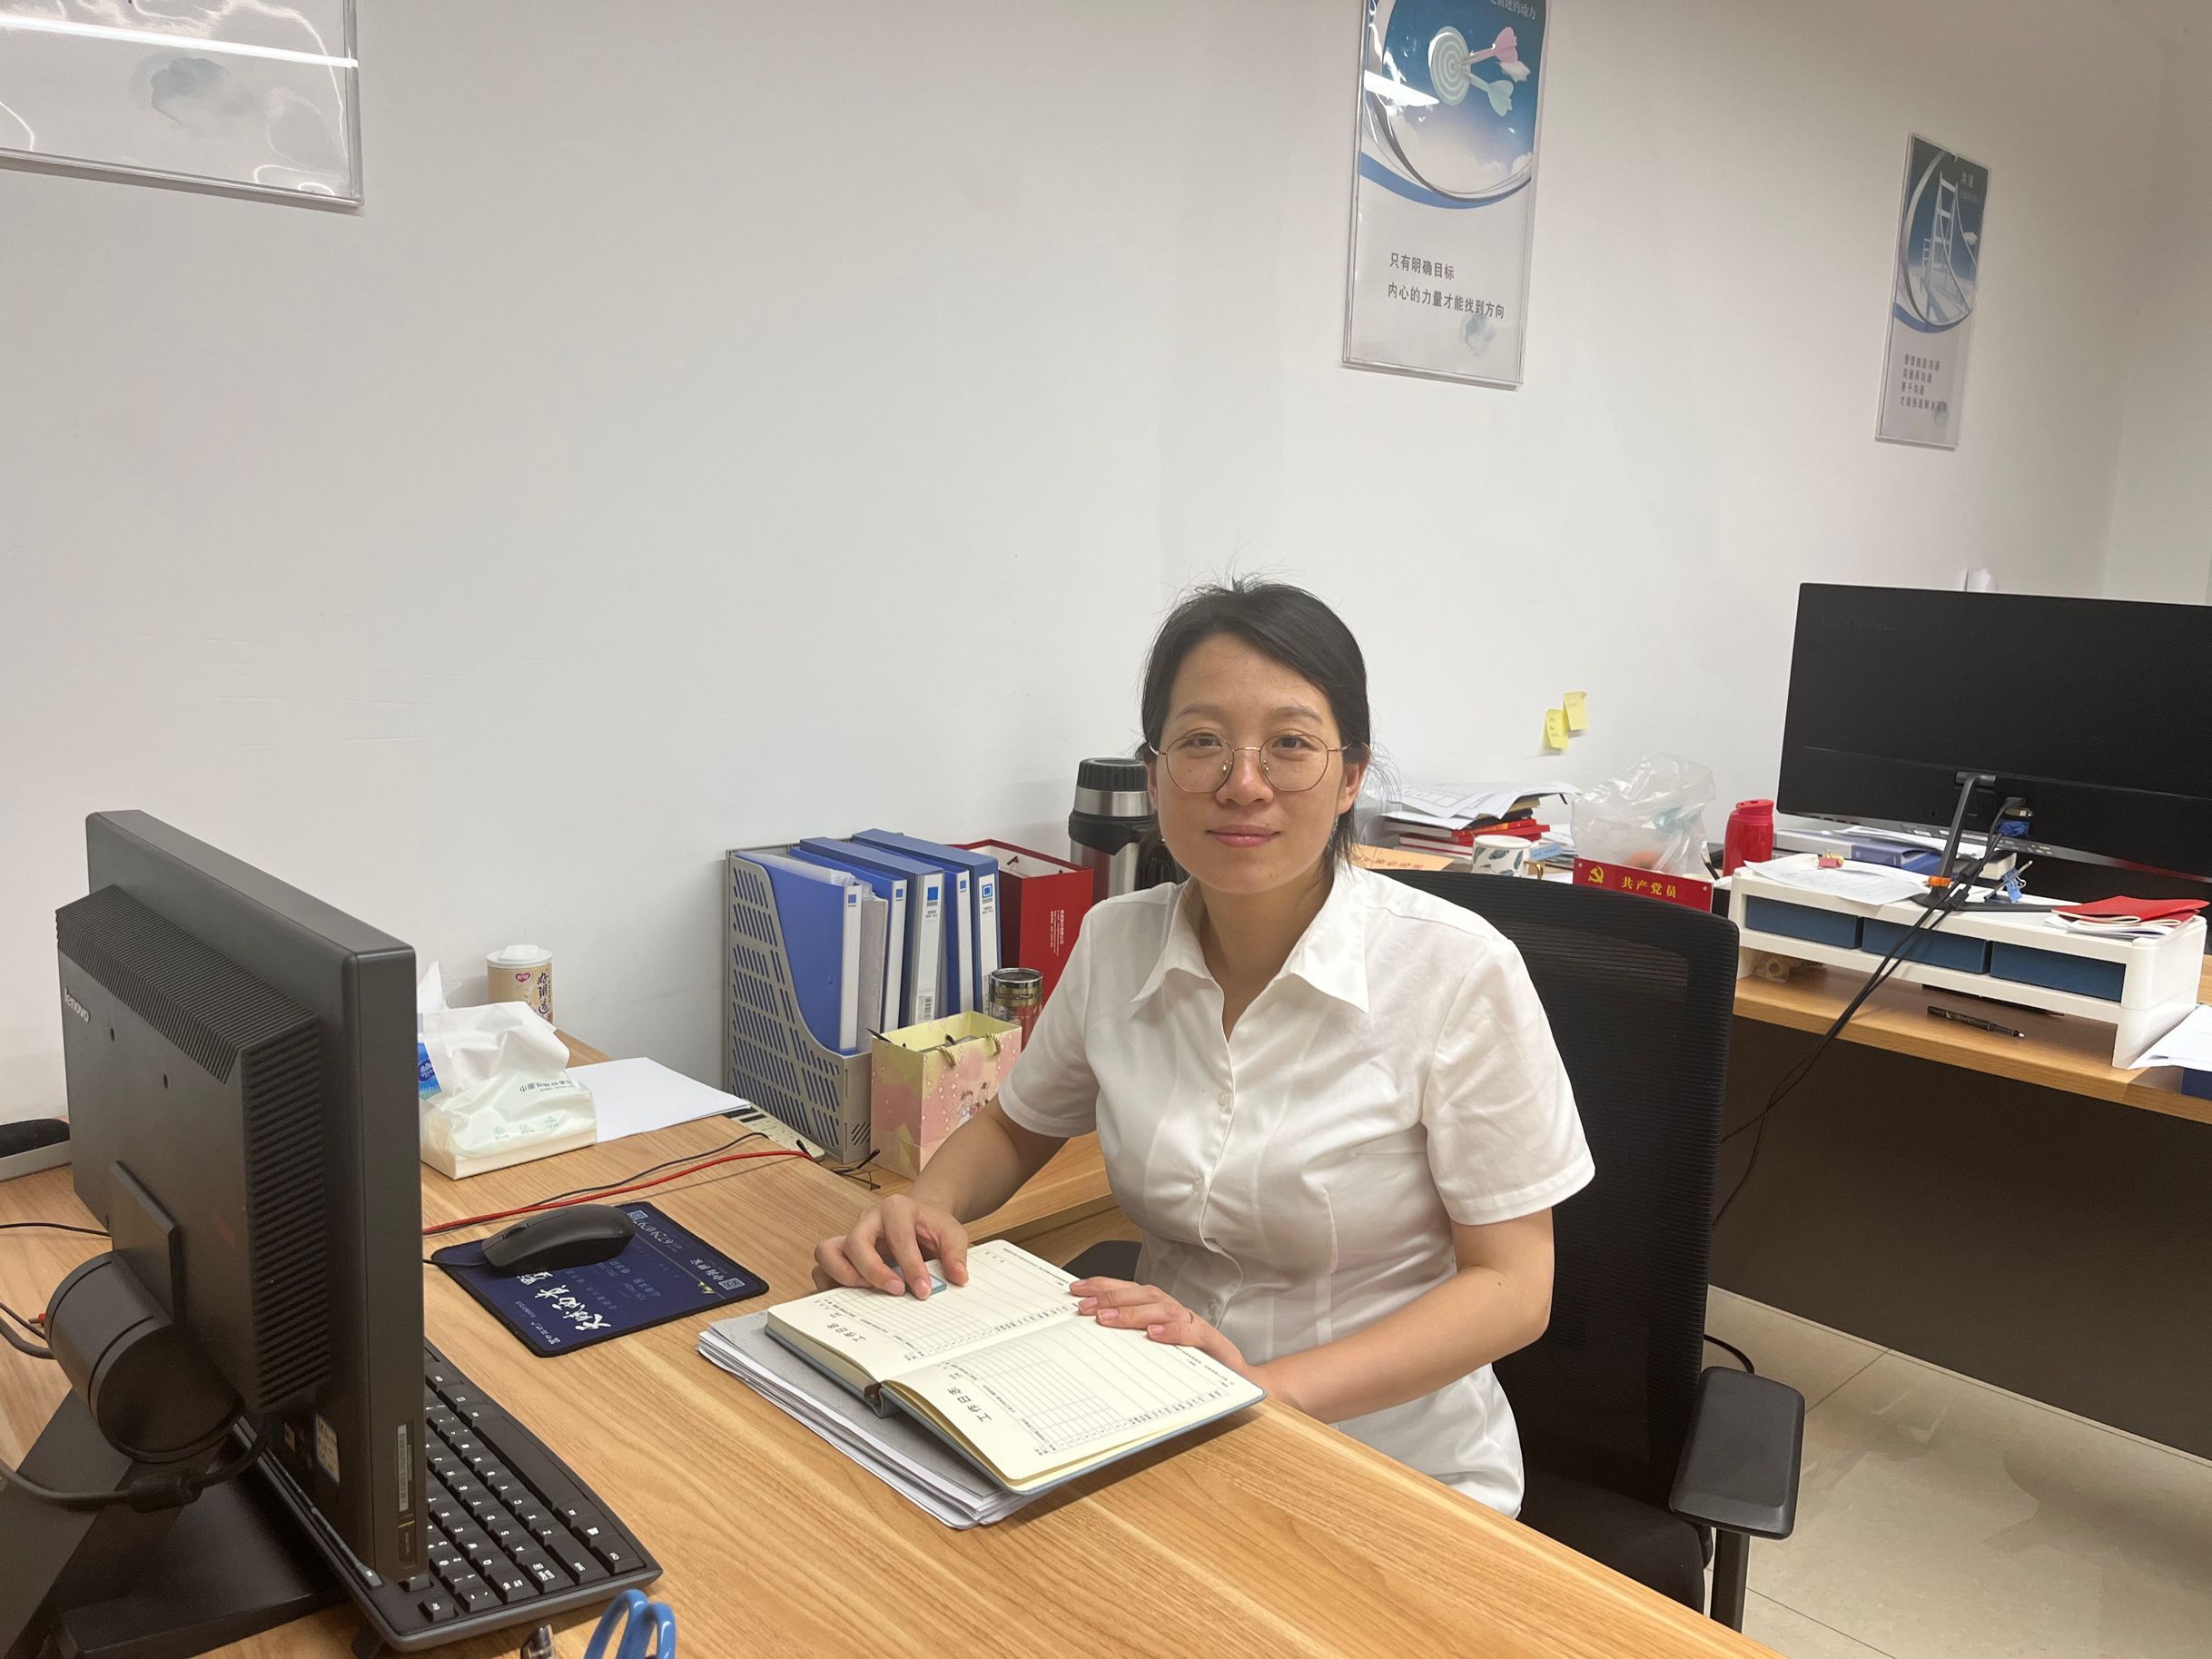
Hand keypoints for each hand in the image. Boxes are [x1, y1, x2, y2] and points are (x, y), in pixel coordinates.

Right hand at [812, 1196, 968, 1298]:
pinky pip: (822, 1267)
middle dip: (874, 1271)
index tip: (923, 1289)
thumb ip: (956, 1254)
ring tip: (867, 1294)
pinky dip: (831, 1284)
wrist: (920, 1218)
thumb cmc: (931, 1225)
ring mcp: (851, 1235)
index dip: (910, 1265)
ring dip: (844, 1276)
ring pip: (827, 1251)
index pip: (898, 1236)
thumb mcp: (952, 1233)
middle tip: (896, 1290)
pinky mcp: (842, 1253)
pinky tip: (852, 1298)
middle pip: (855, 1241)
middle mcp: (868, 1219)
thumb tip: (958, 1277)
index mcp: (896, 1208)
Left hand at [1068, 1277, 1250, 1378]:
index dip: (1104, 1287)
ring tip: (1108, 1318)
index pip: (1131, 1291)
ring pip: (1164, 1309)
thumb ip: (1134, 1343)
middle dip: (1112, 1297)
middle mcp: (1178, 1313)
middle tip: (1085, 1307)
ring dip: (1134, 1311)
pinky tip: (1154, 1333)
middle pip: (1144, 1295)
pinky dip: (1173, 1331)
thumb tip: (1094, 1334)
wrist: (1240, 1382)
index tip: (1076, 1290)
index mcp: (1163, 1313)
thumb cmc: (1197, 1365)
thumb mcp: (1158, 1354)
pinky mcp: (1214, 1344)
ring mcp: (1196, 1326)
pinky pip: (1193, 1333)